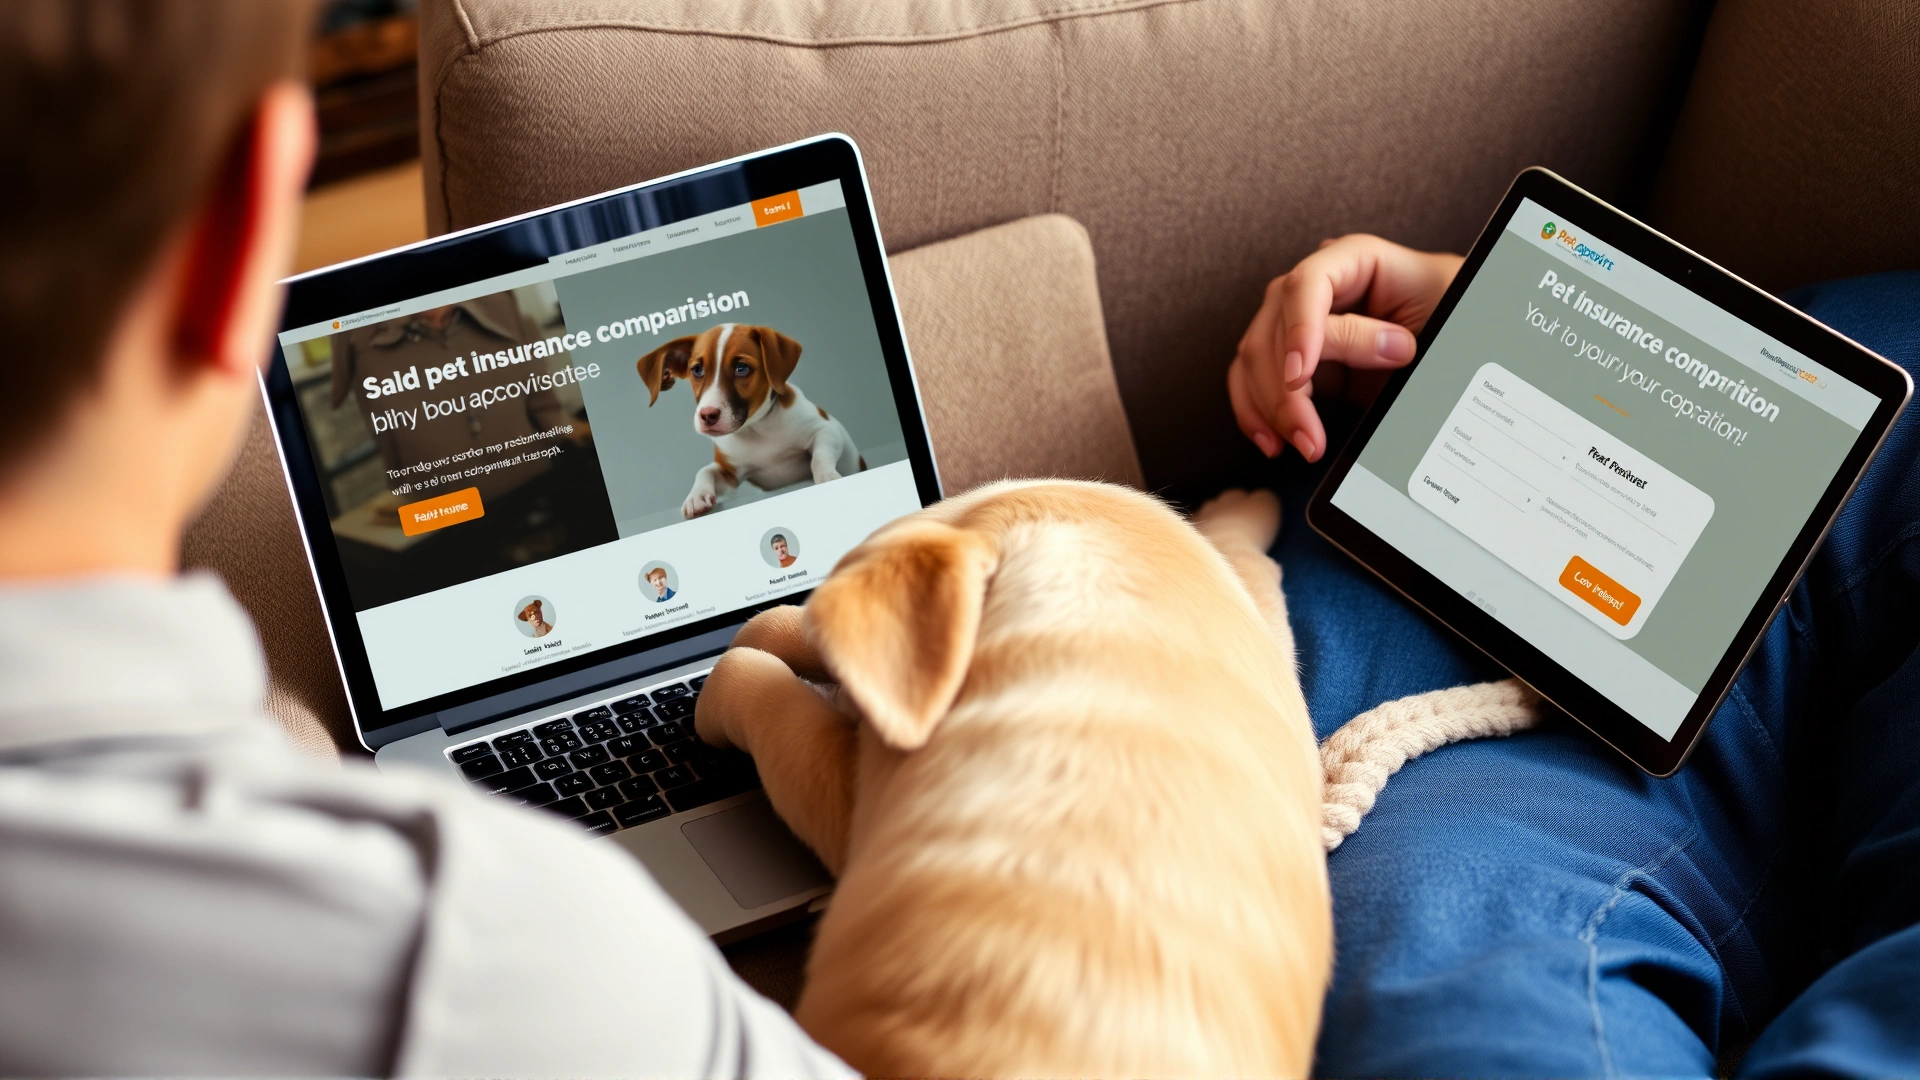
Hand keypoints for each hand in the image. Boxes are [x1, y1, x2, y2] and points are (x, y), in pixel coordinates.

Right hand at [1229, 234, 1461, 461]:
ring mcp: (1294, 318)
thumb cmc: (1441, 314)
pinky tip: (1272, 439)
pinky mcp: (1288, 353)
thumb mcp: (1433, 320)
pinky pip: (1252, 378)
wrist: (1443, 336)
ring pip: (1255, 358)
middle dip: (1284, 390)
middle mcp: (1315, 284)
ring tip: (1304, 444)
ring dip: (1270, 408)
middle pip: (1272, 328)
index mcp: (1353, 258)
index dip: (1298, 330)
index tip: (1299, 375)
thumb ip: (1404, 332)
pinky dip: (1255, 410)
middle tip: (1311, 434)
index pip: (1306, 284)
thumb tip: (1393, 348)